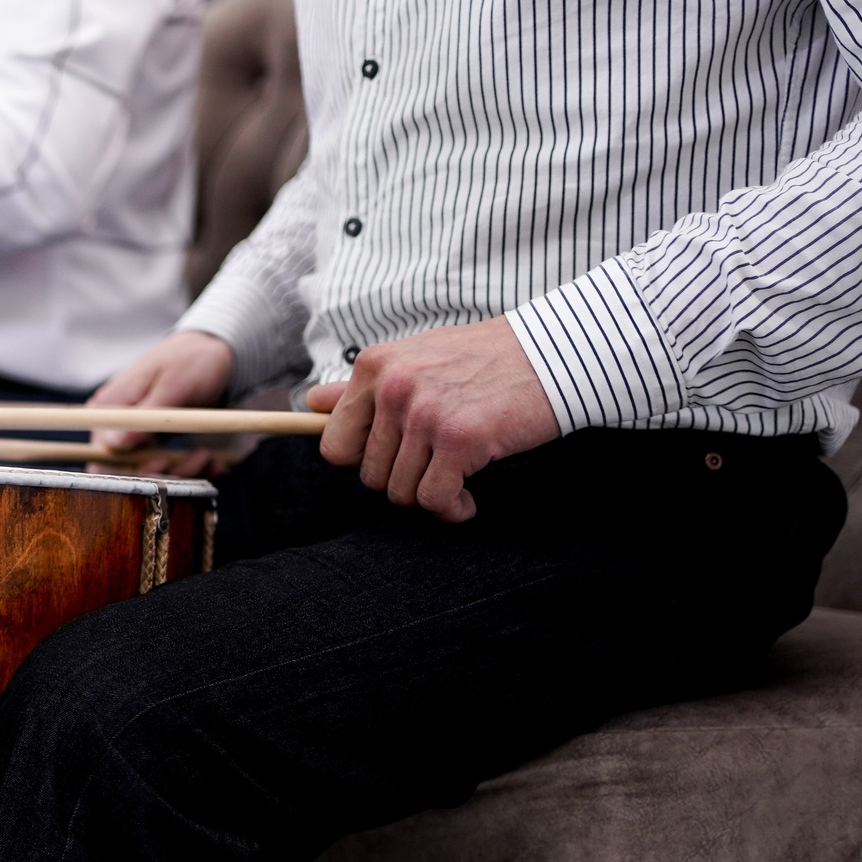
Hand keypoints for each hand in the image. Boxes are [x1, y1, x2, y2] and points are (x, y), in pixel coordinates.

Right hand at [82, 329, 240, 476]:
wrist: (217, 352)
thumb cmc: (191, 359)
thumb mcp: (172, 385)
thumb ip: (144, 415)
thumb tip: (115, 443)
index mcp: (110, 407)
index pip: (103, 453)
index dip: (128, 469)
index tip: (161, 465)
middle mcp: (118, 425)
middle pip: (125, 469)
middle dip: (160, 475)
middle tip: (195, 460)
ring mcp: (138, 435)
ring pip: (149, 472)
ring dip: (180, 473)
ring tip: (207, 457)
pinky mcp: (157, 442)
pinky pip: (167, 467)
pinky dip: (190, 470)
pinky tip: (211, 460)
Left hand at [309, 317, 557, 521]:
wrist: (553, 352)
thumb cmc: (484, 360)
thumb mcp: (415, 359)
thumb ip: (361, 387)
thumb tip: (309, 403)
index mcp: (374, 366)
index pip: (334, 444)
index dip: (362, 463)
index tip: (395, 458)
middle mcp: (393, 387)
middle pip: (370, 476)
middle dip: (402, 482)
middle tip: (435, 469)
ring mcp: (425, 412)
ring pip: (400, 492)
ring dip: (430, 496)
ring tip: (456, 480)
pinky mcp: (459, 438)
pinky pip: (434, 499)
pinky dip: (452, 509)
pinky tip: (469, 500)